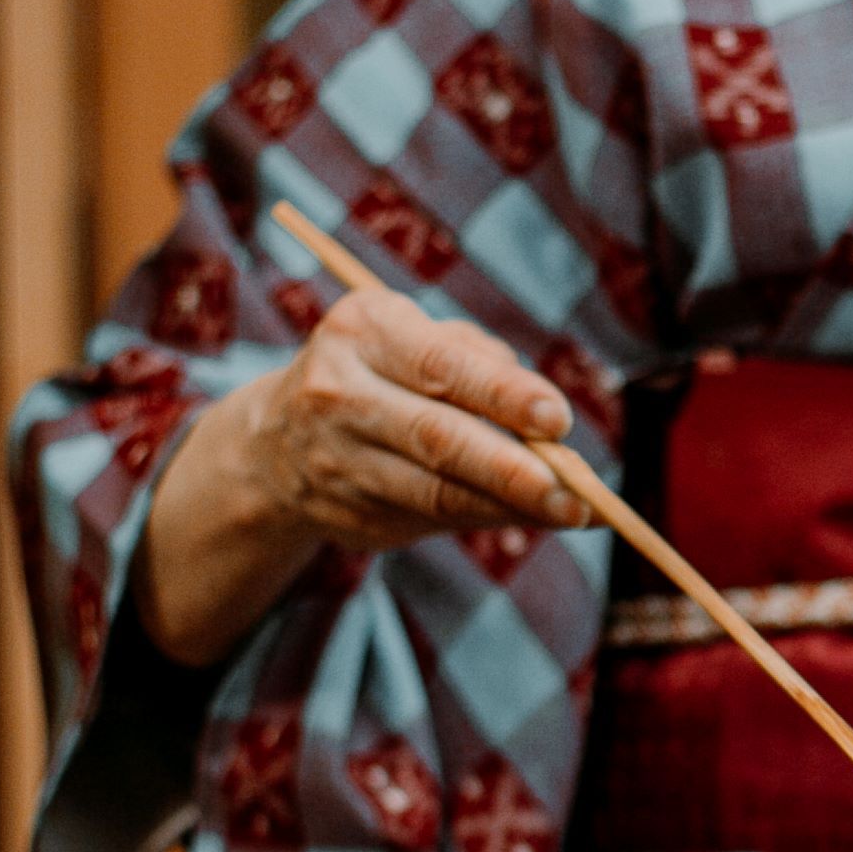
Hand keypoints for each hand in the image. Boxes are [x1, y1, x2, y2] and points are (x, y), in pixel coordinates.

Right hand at [133, 287, 587, 664]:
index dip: (503, 395)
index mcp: (362, 332)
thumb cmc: (381, 372)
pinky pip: (430, 520)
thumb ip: (481, 365)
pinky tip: (527, 516)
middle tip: (574, 492)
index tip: (558, 420)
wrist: (277, 441)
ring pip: (435, 492)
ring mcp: (337, 462)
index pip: (440, 367)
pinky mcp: (348, 516)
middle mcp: (339, 394)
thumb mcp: (417, 338)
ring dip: (510, 507)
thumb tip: (550, 425)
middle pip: (436, 438)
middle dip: (512, 469)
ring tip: (570, 512)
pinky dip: (485, 518)